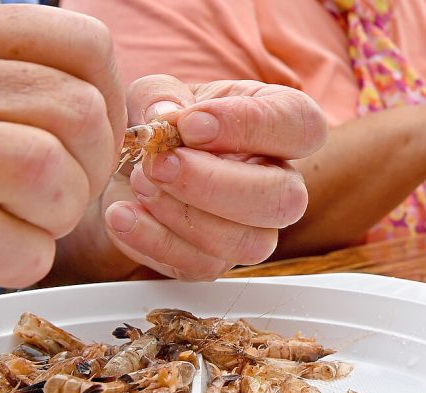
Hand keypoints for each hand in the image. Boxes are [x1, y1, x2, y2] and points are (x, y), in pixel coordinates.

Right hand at [0, 0, 123, 301]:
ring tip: (18, 227)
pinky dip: (17, 261)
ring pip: (46, 173)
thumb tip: (84, 103)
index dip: (108, 107)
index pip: (84, 48)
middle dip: (89, 173)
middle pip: (79, 117)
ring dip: (54, 218)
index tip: (86, 144)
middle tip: (53, 198)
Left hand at [98, 75, 327, 279]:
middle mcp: (279, 182)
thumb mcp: (157, 93)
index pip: (302, 126)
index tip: (190, 124)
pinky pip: (201, 266)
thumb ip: (163, 96)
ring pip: (249, 243)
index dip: (250, 126)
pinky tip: (123, 214)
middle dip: (215, 184)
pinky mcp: (215, 261)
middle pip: (285, 200)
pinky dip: (153, 241)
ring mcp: (254, 229)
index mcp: (281, 125)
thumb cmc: (161, 123)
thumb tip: (166, 118)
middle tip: (160, 163)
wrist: (128, 166)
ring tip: (138, 182)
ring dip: (185, 215)